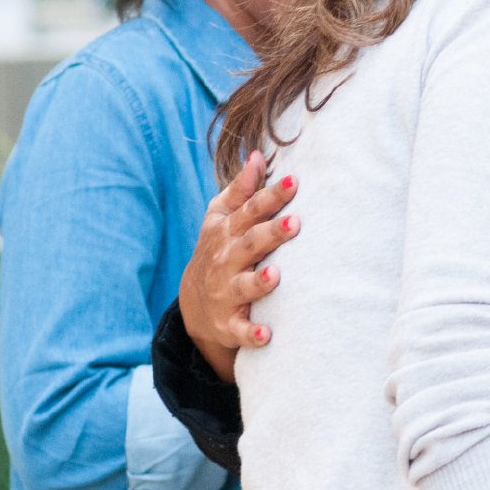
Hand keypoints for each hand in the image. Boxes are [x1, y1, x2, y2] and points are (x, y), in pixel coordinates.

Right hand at [177, 151, 299, 381]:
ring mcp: (226, 292)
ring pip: (244, 286)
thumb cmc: (220, 249)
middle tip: (295, 223)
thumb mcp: (223, 217)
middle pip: (250, 244)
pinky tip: (267, 334)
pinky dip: (251, 333)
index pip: (251, 210)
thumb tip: (258, 154)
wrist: (195, 302)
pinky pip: (240, 329)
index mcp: (227, 231)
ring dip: (259, 282)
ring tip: (275, 275)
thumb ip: (242, 189)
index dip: (272, 195)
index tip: (294, 181)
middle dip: (271, 234)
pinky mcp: (229, 323)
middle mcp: (226, 260)